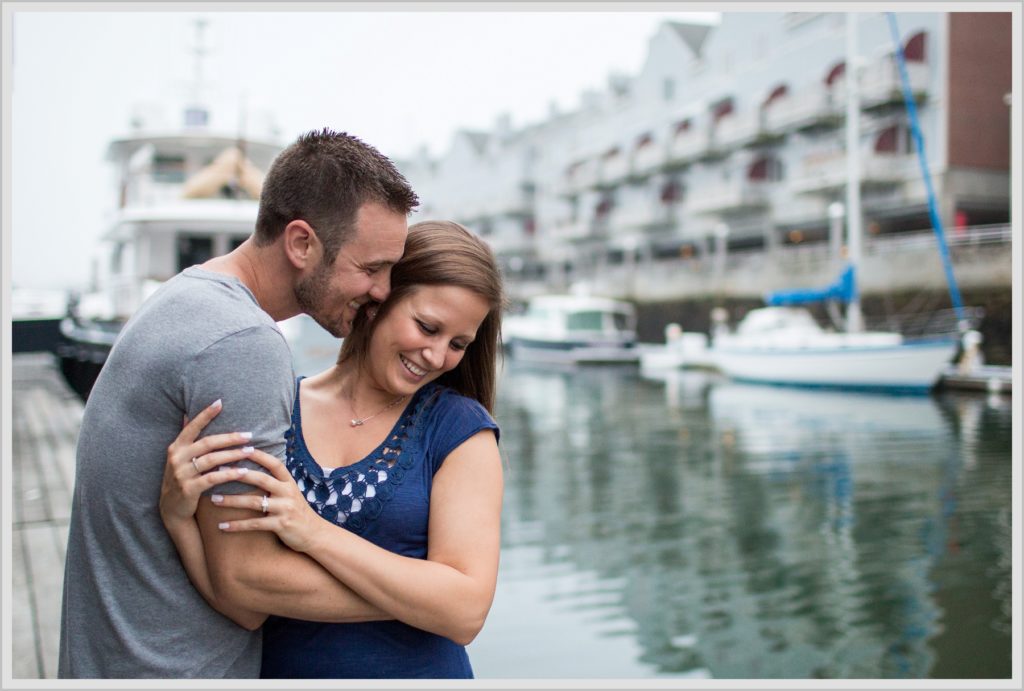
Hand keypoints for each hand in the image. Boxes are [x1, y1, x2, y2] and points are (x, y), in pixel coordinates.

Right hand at [159, 399, 256, 525]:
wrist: (172, 509)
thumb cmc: (182, 478)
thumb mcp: (179, 458)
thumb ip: (186, 438)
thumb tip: (188, 413)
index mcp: (176, 447)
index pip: (192, 427)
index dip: (205, 415)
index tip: (220, 402)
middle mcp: (176, 458)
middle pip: (207, 443)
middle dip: (230, 438)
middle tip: (249, 435)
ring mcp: (181, 474)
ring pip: (212, 460)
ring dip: (233, 455)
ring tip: (250, 451)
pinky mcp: (189, 489)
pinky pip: (213, 479)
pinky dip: (229, 474)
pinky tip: (243, 471)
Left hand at [212, 449, 322, 553]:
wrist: (315, 534)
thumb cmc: (297, 512)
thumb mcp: (290, 493)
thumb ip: (275, 483)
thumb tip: (252, 470)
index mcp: (289, 482)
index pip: (274, 464)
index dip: (259, 455)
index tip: (240, 448)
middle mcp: (288, 493)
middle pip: (261, 479)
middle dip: (238, 474)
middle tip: (219, 471)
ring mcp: (285, 509)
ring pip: (254, 502)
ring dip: (232, 500)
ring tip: (214, 499)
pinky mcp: (280, 525)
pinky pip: (254, 524)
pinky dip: (237, 525)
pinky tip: (222, 527)